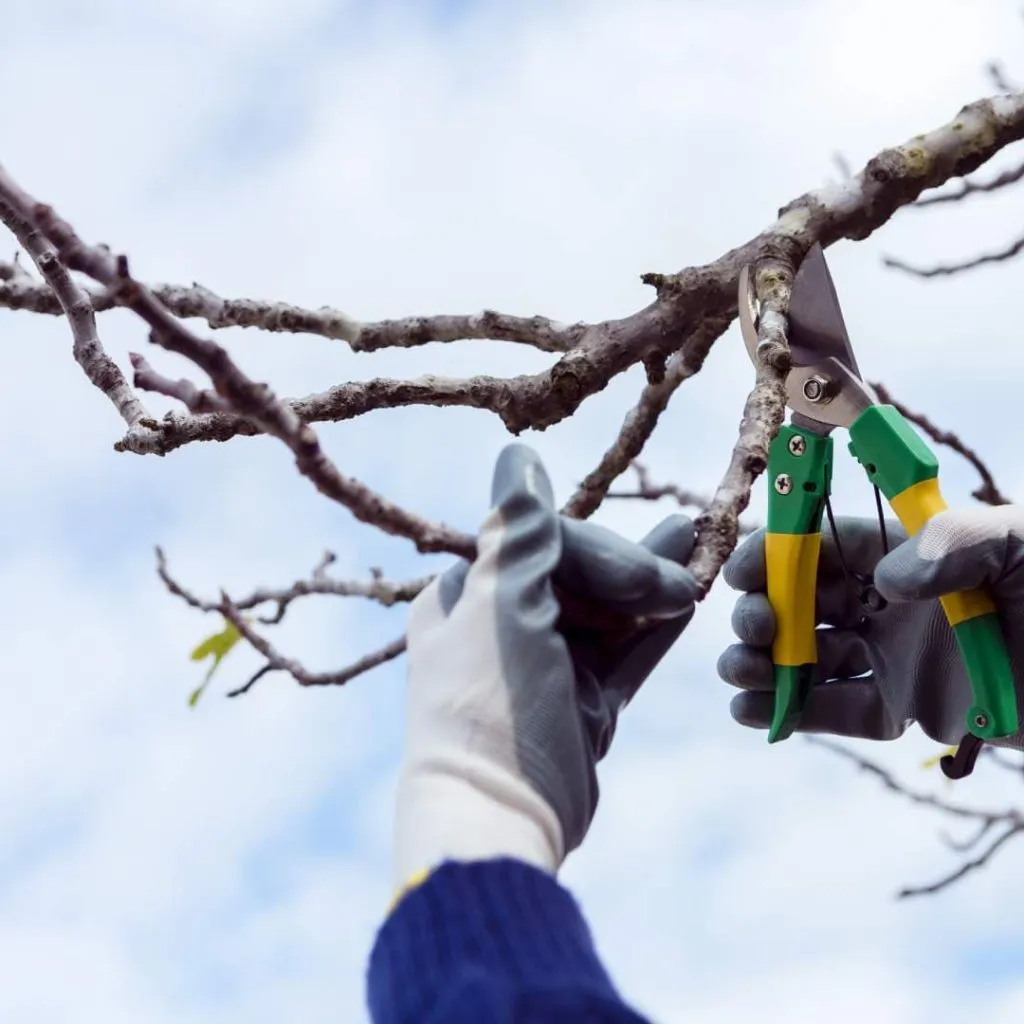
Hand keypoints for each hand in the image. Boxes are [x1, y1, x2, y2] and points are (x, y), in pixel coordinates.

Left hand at [394, 444, 699, 889]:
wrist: (499, 816)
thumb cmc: (488, 701)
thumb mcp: (502, 605)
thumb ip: (520, 531)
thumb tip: (517, 455)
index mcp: (467, 595)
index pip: (541, 542)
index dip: (596, 550)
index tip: (640, 573)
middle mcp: (503, 624)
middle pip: (579, 574)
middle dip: (632, 569)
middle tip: (679, 576)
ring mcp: (547, 666)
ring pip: (609, 611)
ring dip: (652, 583)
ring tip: (698, 540)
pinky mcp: (582, 703)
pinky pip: (625, 654)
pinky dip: (655, 630)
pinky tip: (690, 599)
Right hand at [717, 508, 1023, 747]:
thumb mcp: (1021, 544)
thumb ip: (954, 542)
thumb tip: (883, 580)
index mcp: (909, 553)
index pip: (824, 545)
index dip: (776, 555)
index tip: (743, 573)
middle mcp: (892, 602)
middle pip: (805, 602)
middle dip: (764, 613)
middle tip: (756, 630)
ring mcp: (898, 656)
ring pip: (812, 657)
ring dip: (766, 664)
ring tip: (739, 673)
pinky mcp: (910, 709)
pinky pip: (842, 711)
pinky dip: (795, 714)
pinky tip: (754, 713)